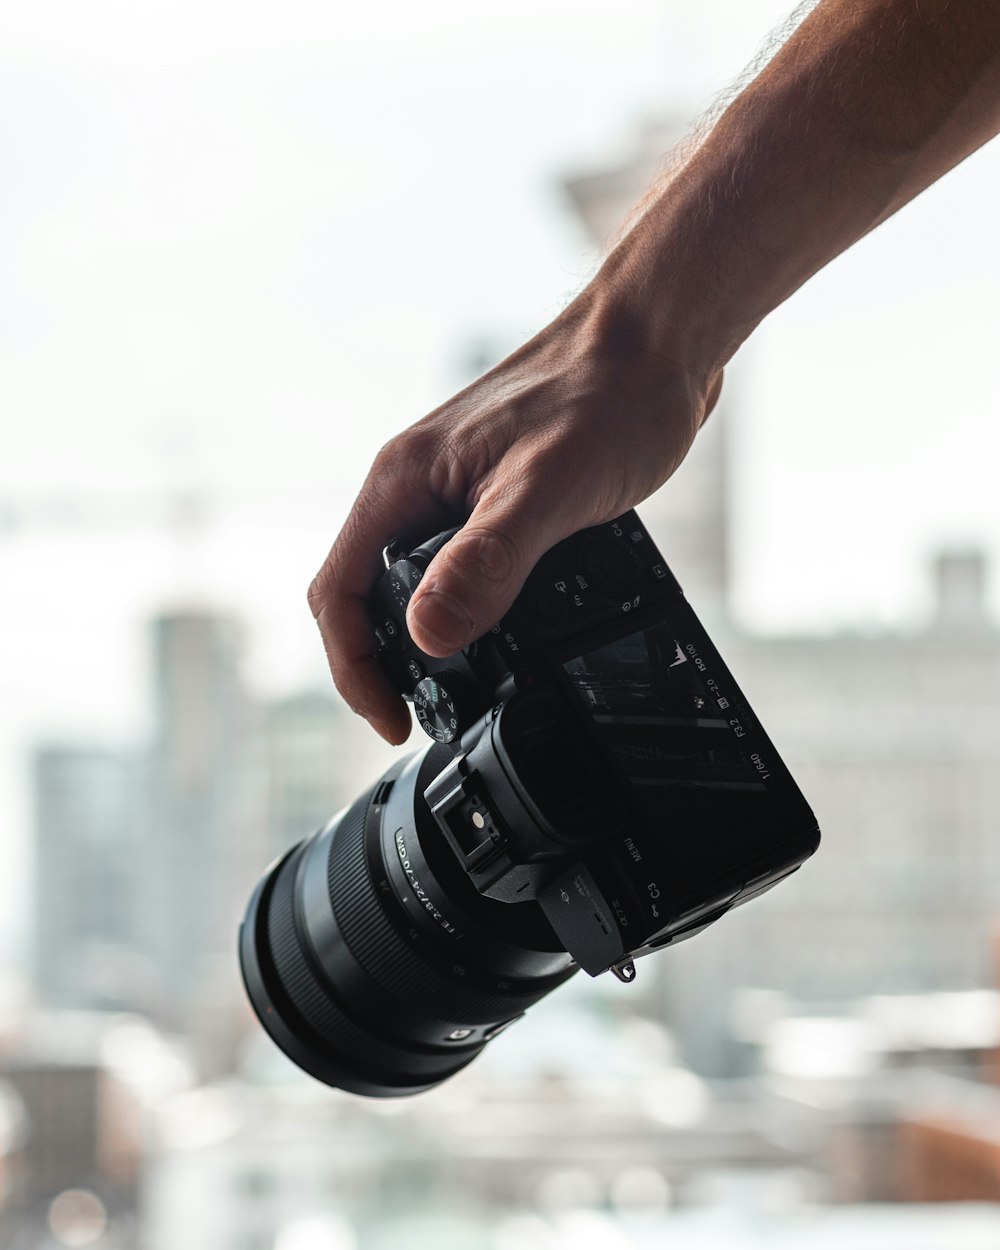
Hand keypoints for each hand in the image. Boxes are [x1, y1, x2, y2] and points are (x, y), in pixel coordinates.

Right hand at [308, 289, 722, 743]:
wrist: (662, 346)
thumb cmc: (609, 395)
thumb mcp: (546, 488)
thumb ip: (486, 560)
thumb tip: (428, 636)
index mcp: (403, 481)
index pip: (340, 590)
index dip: (355, 667)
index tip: (394, 720)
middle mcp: (418, 487)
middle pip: (368, 592)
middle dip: (385, 662)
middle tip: (428, 714)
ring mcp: (456, 492)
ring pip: (416, 582)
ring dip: (429, 639)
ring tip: (463, 690)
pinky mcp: (497, 498)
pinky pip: (463, 566)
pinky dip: (474, 611)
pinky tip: (511, 634)